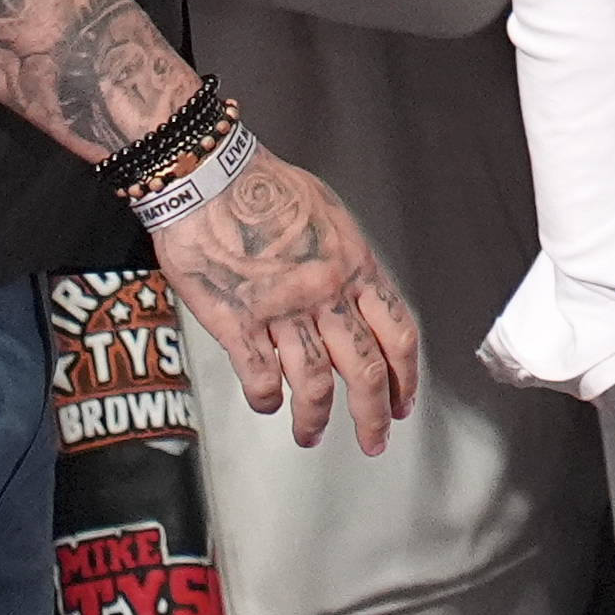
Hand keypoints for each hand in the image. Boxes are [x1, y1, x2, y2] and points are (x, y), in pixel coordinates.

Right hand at [151, 141, 421, 454]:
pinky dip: (266, 398)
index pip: (396, 332)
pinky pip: (261, 375)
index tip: (403, 400)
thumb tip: (356, 292)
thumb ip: (345, 259)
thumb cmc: (265, 187)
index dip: (404, 375)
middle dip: (373, 414)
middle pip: (364, 368)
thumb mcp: (329, 214)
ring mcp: (283, 309)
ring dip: (315, 418)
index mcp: (355, 265)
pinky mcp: (239, 321)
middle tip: (374, 440)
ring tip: (310, 435)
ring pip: (314, 383)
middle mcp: (326, 292)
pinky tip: (267, 404)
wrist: (210, 174)